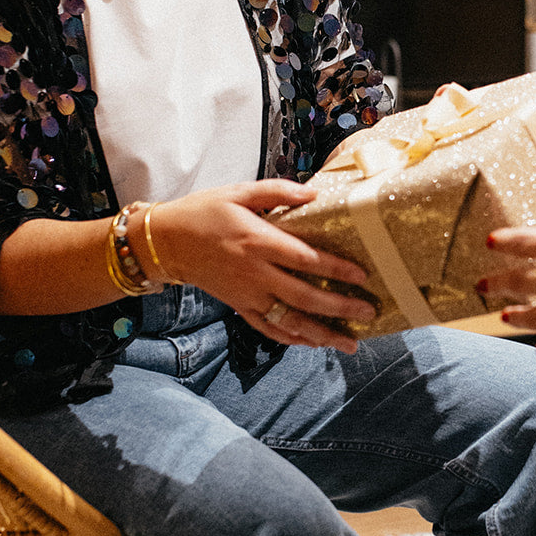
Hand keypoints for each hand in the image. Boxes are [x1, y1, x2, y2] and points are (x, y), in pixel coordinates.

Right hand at [147, 181, 373, 354]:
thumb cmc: (204, 212)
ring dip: (322, 334)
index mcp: (258, 242)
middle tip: (369, 313)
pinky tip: (314, 343)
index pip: (305, 260)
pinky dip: (292, 339)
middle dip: (340, 308)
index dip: (336, 269)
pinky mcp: (239, 307)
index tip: (362, 276)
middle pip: (304, 297)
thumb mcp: (239, 192)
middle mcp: (255, 274)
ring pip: (289, 321)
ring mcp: (247, 295)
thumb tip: (314, 193)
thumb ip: (277, 191)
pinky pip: (269, 329)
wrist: (166, 242)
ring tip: (350, 343)